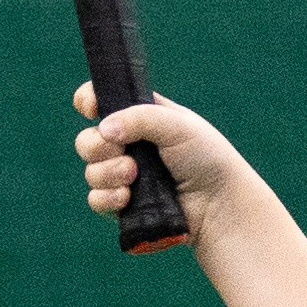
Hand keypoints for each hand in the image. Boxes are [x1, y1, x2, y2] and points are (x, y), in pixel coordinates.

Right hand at [73, 87, 239, 224]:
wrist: (219, 203)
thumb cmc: (206, 157)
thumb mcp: (176, 125)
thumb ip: (138, 118)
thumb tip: (103, 129)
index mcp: (140, 117)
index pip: (101, 101)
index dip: (88, 101)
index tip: (90, 108)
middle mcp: (128, 145)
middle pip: (87, 140)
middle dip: (98, 146)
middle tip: (123, 151)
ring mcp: (124, 177)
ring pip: (91, 172)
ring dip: (107, 173)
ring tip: (134, 175)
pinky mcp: (124, 206)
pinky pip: (96, 200)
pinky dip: (107, 198)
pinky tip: (127, 198)